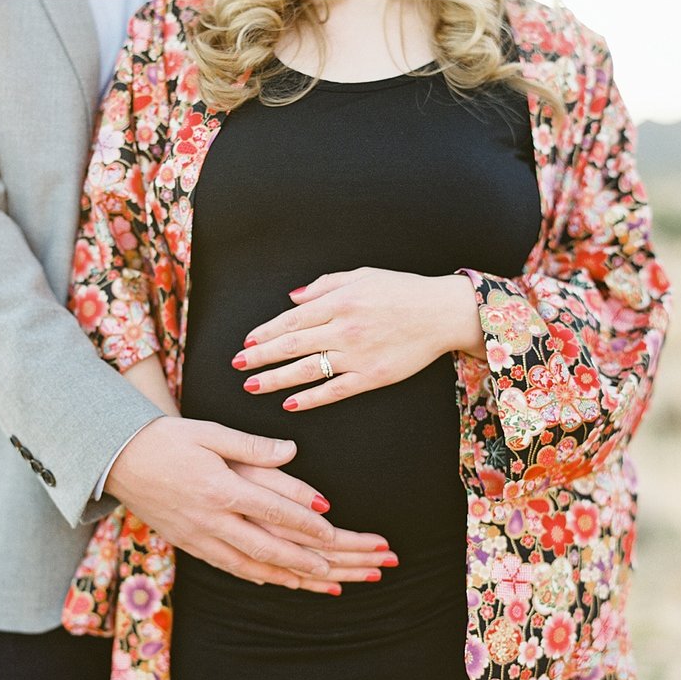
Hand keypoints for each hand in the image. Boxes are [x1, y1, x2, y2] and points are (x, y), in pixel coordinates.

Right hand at [106, 416, 392, 593]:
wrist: (116, 459)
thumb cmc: (166, 439)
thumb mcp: (209, 433)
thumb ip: (252, 446)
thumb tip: (292, 451)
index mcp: (219, 487)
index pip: (272, 509)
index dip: (305, 521)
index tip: (333, 529)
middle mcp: (210, 518)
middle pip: (266, 546)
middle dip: (304, 559)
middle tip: (336, 568)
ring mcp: (197, 536)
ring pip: (249, 565)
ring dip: (285, 575)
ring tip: (315, 582)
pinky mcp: (187, 543)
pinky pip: (227, 566)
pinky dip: (255, 575)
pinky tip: (273, 580)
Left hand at [233, 267, 486, 410]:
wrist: (442, 313)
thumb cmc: (402, 290)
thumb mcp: (362, 276)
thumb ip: (324, 286)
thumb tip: (292, 299)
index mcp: (340, 301)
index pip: (292, 319)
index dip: (266, 332)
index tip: (247, 342)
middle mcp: (344, 328)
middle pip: (292, 345)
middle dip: (261, 356)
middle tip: (237, 365)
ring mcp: (358, 355)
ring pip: (307, 370)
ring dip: (276, 379)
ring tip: (252, 386)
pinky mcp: (372, 377)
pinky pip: (334, 390)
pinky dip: (310, 398)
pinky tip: (290, 403)